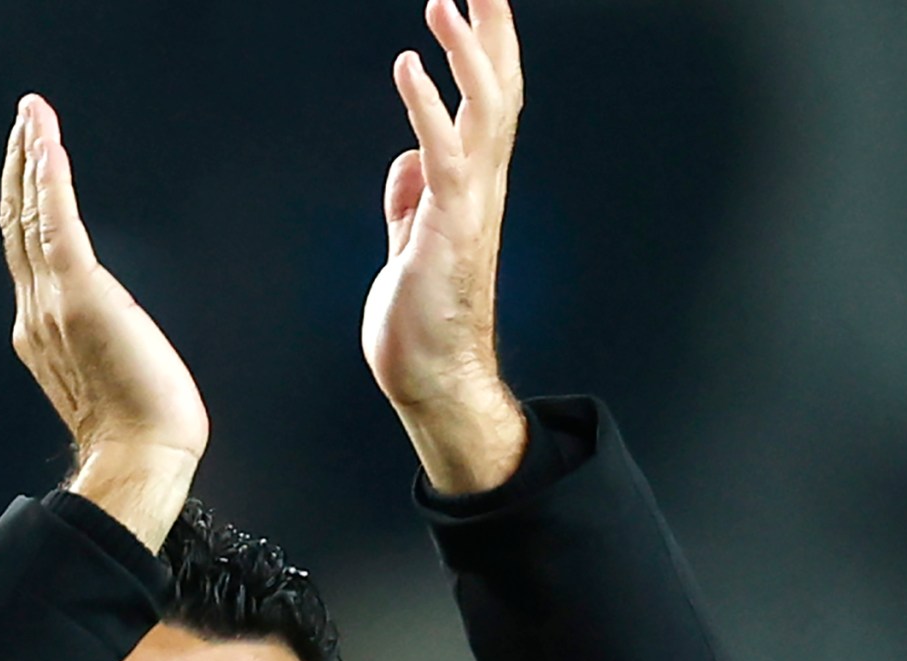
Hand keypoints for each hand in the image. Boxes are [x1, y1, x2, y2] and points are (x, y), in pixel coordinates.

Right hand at [1, 94, 206, 545]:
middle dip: (19, 166)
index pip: (27, 251)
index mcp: (40, 330)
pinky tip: (45, 143)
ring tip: (31, 114)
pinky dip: (48, 179)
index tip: (29, 162)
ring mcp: (52, 304)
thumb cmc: (142, 426)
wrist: (141, 456)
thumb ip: (101, 339)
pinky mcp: (79, 295)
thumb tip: (115, 325)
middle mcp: (35, 312)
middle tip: (24, 118)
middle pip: (17, 224)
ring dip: (31, 157)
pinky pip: (55, 224)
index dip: (24, 202)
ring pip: (31, 215)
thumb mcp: (113, 371)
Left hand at [361, 0, 524, 418]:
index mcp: (473, 184)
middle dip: (492, 30)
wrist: (431, 376)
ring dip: (465, 52)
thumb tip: (408, 160)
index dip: (485, 47)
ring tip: (445, 1)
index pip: (487, 100)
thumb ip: (412, 198)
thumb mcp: (410, 241)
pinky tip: (409, 65)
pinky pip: (442, 153)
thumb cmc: (422, 318)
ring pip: (482, 111)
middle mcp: (482, 184)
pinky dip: (427, 105)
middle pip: (498, 89)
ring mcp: (470, 204)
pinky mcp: (447, 226)